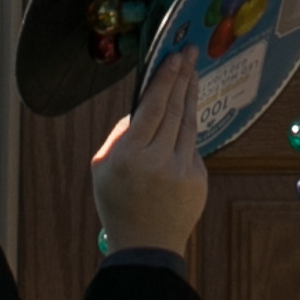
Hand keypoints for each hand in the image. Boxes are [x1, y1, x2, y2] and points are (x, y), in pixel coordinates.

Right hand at [89, 51, 209, 258]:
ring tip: (192, 73)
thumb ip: (118, 135)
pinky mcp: (199, 179)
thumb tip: (141, 109)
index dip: (166, 79)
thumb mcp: (101, 168)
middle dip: (183, 77)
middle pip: (175, 109)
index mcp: (131, 155)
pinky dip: (187, 131)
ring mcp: (182, 170)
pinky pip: (192, 147)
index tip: (174, 57)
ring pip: (189, 124)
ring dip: (191, 96)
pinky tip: (187, 114)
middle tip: (190, 52)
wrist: (146, 246)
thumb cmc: (118, 203)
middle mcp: (159, 160)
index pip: (153, 107)